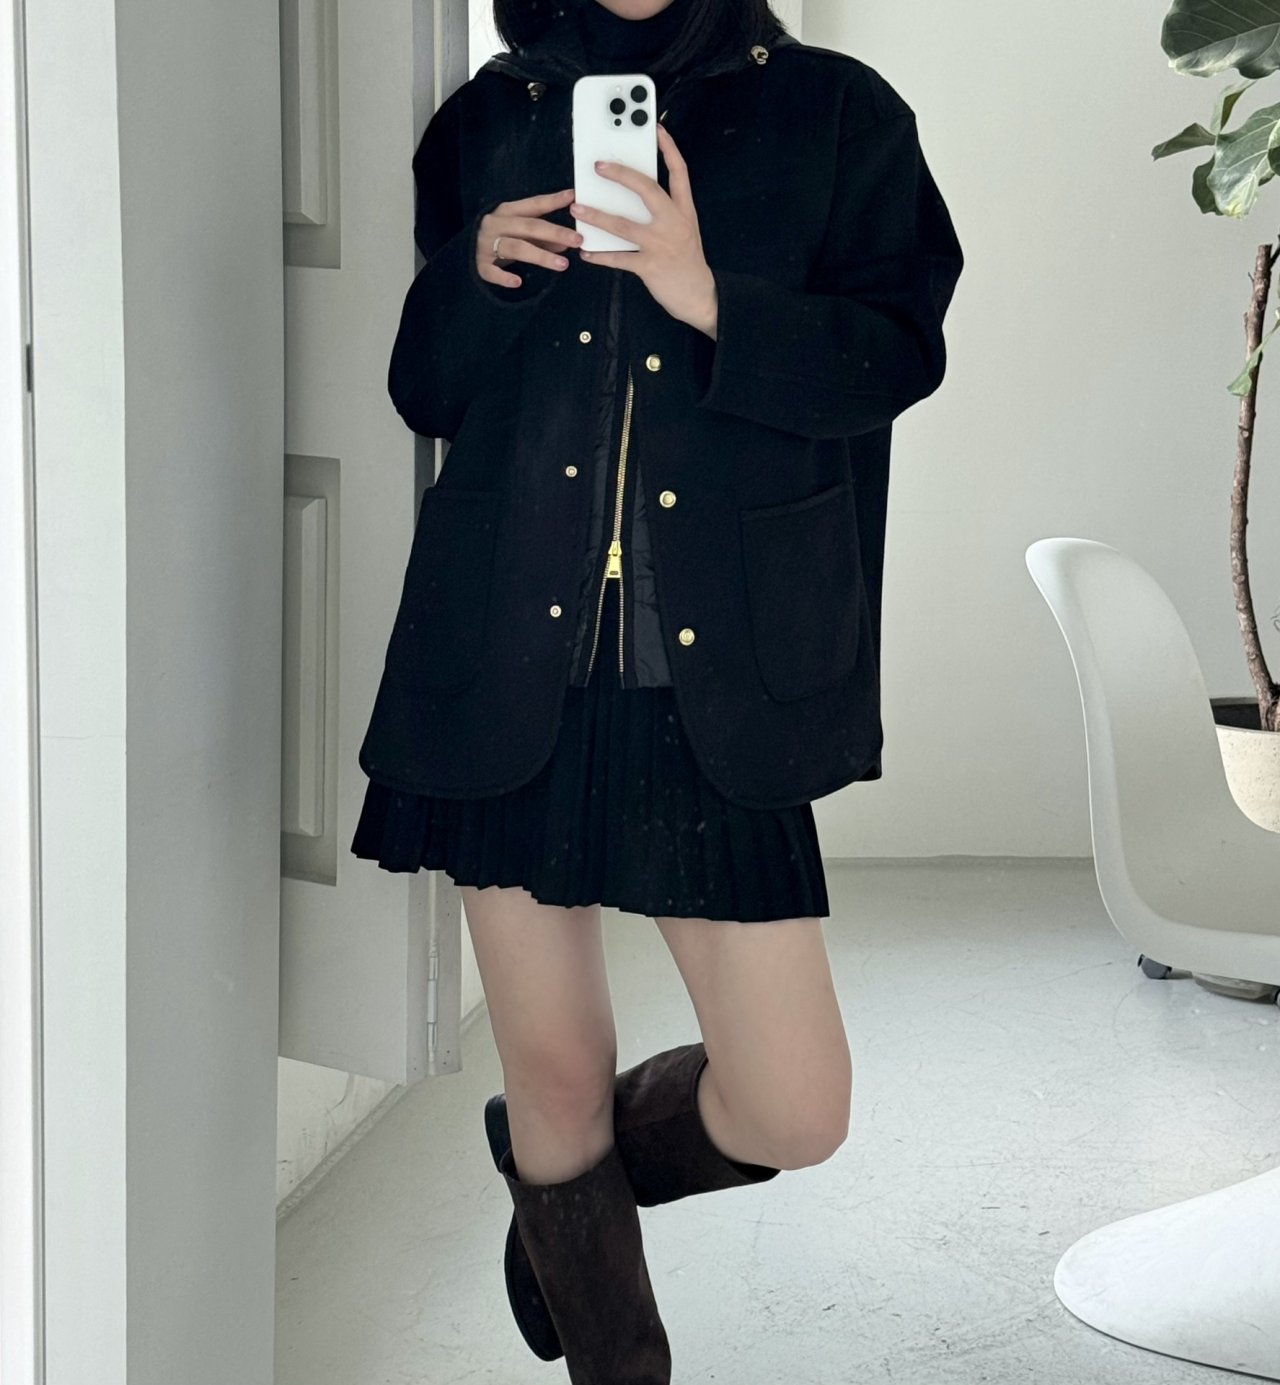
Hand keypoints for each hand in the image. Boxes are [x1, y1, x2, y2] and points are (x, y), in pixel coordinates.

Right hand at [476, 189, 583, 289]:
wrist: (469, 250)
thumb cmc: (502, 238)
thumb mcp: (522, 233)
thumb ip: (544, 237)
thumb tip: (568, 242)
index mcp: (507, 211)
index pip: (533, 205)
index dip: (552, 201)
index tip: (573, 198)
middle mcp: (496, 224)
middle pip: (529, 227)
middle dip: (555, 233)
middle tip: (577, 240)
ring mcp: (487, 244)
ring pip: (516, 248)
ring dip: (541, 256)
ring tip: (563, 264)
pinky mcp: (480, 264)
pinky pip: (492, 272)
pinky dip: (504, 277)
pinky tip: (518, 282)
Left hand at [570, 123, 718, 338]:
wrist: (699, 295)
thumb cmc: (687, 261)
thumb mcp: (684, 230)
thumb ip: (665, 212)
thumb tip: (632, 196)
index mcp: (684, 210)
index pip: (679, 171)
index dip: (669, 148)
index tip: (656, 128)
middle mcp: (673, 223)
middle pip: (646, 189)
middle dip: (621, 175)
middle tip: (598, 166)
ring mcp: (661, 244)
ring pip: (623, 225)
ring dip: (596, 216)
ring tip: (577, 209)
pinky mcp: (649, 267)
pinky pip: (618, 258)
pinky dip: (599, 255)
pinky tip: (585, 251)